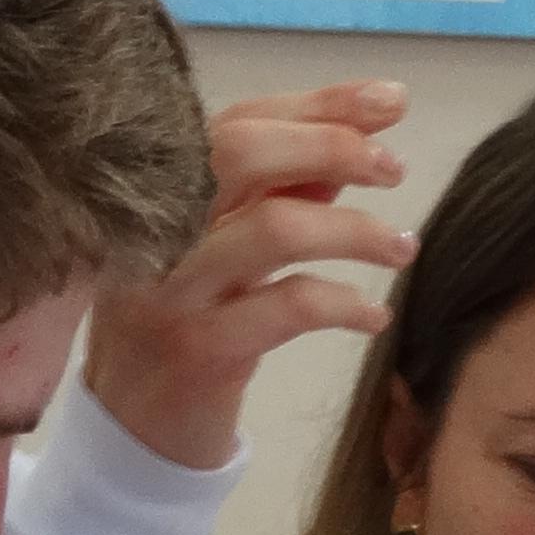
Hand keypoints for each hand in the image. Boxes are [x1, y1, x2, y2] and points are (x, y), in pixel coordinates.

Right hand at [79, 80, 420, 470]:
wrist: (132, 434)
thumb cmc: (187, 327)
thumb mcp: (224, 251)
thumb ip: (278, 195)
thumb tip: (354, 140)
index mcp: (159, 191)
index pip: (237, 121)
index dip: (319, 104)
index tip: (390, 100)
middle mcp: (154, 227)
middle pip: (240, 152)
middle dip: (331, 145)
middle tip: (395, 169)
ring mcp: (170, 288)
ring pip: (272, 229)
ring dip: (355, 230)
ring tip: (402, 247)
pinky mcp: (196, 349)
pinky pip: (284, 308)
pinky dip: (342, 304)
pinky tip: (374, 318)